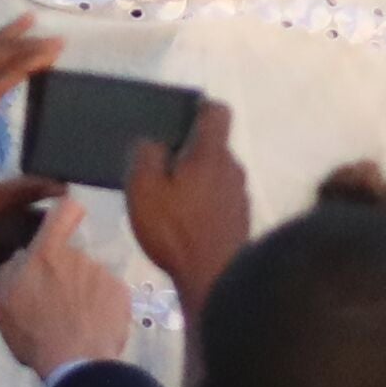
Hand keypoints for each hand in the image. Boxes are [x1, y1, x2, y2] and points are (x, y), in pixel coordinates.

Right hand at [0, 200, 133, 376]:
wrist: (76, 362)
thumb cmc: (33, 334)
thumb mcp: (2, 306)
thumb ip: (9, 273)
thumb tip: (20, 258)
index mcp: (47, 255)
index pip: (63, 212)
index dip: (66, 210)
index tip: (67, 217)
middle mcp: (79, 256)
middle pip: (72, 257)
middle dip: (66, 274)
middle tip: (58, 305)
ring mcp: (103, 274)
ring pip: (91, 278)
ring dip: (84, 293)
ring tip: (76, 322)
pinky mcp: (122, 294)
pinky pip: (109, 294)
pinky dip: (102, 307)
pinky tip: (94, 327)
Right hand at [119, 93, 255, 306]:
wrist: (214, 278)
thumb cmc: (174, 230)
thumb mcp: (144, 189)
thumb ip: (146, 157)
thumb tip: (154, 142)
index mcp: (210, 154)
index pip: (216, 112)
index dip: (200, 108)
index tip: (182, 116)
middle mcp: (233, 168)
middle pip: (214, 147)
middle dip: (191, 152)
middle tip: (162, 168)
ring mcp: (240, 195)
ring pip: (217, 174)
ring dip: (198, 179)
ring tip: (172, 199)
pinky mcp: (241, 219)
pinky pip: (221, 198)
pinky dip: (206, 202)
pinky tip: (187, 222)